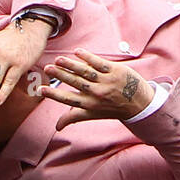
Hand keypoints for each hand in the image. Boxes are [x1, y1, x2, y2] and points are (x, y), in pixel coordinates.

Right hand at [40, 50, 155, 127]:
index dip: (54, 95)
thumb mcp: (93, 115)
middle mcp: (97, 94)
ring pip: (86, 72)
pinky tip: (77, 52)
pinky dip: (88, 57)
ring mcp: (107, 82)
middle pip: (75, 83)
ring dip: (71, 65)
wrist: (138, 102)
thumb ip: (74, 117)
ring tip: (59, 60)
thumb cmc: (112, 108)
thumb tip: (57, 127)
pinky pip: (100, 63)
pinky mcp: (116, 71)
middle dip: (61, 76)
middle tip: (47, 68)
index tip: (41, 89)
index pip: (69, 100)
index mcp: (89, 105)